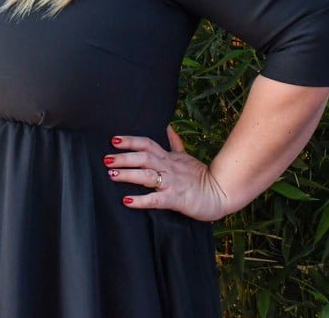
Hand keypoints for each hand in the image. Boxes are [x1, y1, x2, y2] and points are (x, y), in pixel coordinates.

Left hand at [105, 125, 231, 220]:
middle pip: (143, 157)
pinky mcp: (175, 199)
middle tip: (106, 158)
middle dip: (124, 157)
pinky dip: (141, 200)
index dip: (130, 141)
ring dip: (128, 174)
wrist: (221, 193)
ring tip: (111, 175)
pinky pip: (156, 199)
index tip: (114, 140)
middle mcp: (168, 167)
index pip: (147, 144)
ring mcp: (171, 183)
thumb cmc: (201, 176)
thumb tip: (167, 127)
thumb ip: (174, 143)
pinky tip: (127, 201)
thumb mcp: (185, 157)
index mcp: (169, 157)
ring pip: (147, 175)